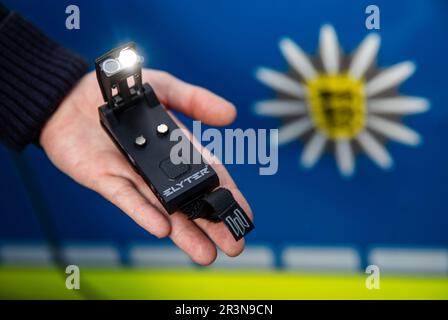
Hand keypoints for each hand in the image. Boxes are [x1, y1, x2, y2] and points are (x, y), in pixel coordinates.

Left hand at [40, 69, 252, 264]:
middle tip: (234, 246)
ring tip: (206, 253)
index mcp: (175, 147)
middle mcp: (158, 168)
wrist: (70, 96)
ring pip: (163, 208)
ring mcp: (133, 177)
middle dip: (212, 224)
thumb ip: (194, 100)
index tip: (244, 215)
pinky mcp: (105, 180)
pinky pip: (127, 198)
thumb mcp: (163, 87)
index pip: (207, 174)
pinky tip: (163, 229)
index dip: (227, 195)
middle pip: (190, 200)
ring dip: (184, 232)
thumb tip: (231, 114)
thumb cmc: (119, 92)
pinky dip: (144, 213)